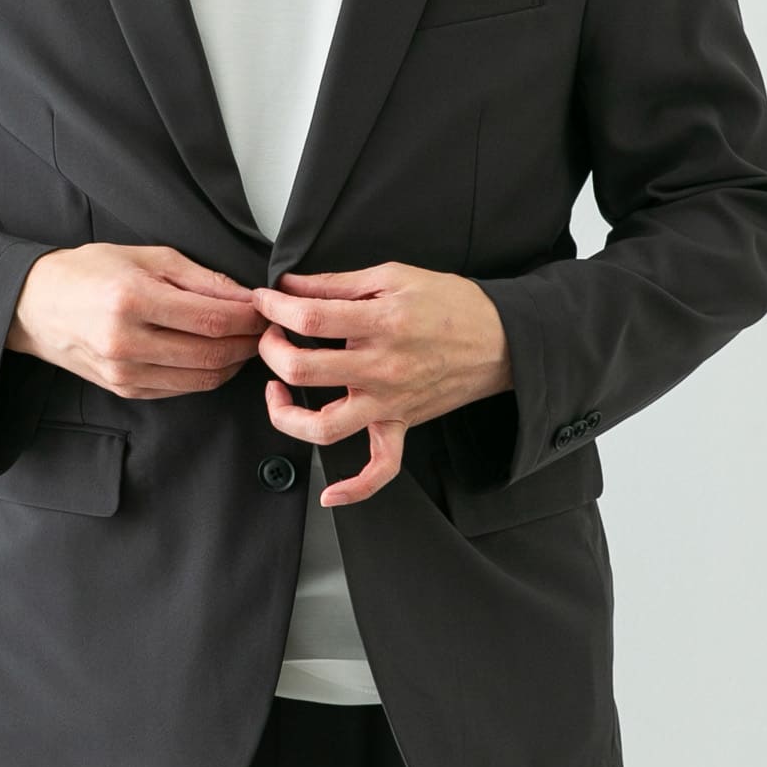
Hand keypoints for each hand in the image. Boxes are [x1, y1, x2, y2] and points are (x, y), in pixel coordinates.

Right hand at [8, 244, 269, 396]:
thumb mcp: (147, 256)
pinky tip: (215, 355)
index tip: (265, 309)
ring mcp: (124, 373)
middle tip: (264, 328)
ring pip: (201, 379)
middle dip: (248, 343)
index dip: (249, 318)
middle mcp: (127, 342)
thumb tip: (246, 297)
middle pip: (212, 354)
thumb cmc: (89, 271)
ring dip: (233, 363)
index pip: (212, 319)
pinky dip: (206, 374)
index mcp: (132, 301)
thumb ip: (201, 278)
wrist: (34, 304)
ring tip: (245, 341)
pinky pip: (181, 389)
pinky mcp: (124, 390)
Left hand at [250, 263, 511, 507]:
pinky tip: (329, 492)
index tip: (265, 300)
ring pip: (325, 427)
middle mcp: (381, 368)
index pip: (309, 318)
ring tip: (276, 391)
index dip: (275, 307)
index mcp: (380, 322)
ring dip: (286, 415)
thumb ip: (338, 283)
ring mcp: (390, 403)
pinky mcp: (402, 425)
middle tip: (271, 334)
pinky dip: (353, 488)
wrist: (501, 339)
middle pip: (304, 370)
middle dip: (271, 349)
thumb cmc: (451, 304)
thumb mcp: (394, 275)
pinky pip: (379, 470)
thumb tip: (292, 286)